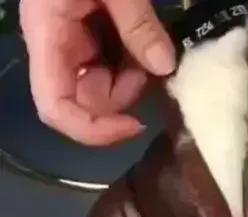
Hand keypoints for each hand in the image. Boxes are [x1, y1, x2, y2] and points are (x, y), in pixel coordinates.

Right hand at [20, 0, 175, 145]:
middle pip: (90, 100)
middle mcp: (57, 47)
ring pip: (107, 86)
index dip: (93, 129)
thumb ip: (136, 22)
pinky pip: (114, 64)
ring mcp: (73, 42)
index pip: (56, 108)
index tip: (135, 124)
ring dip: (136, 76)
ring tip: (153, 41)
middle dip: (128, 93)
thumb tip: (165, 66)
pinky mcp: (89, 34)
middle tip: (155, 61)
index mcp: (48, 36)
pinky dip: (135, 60)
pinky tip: (148, 38)